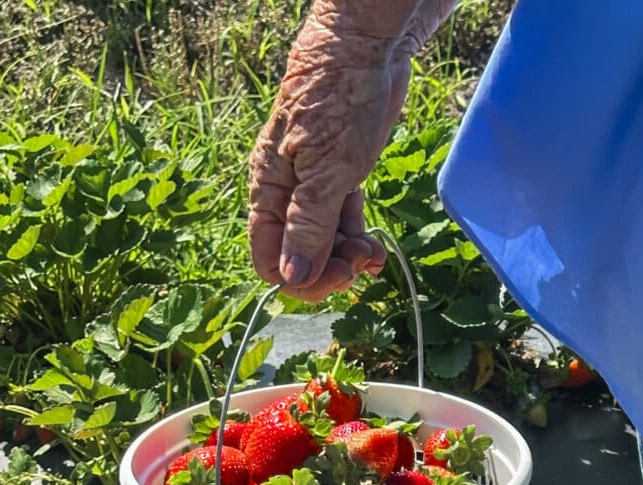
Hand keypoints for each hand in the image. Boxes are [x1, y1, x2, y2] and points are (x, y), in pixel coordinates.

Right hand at [248, 1, 454, 301]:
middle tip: (359, 264)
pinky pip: (343, 222)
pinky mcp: (341, 177)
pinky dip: (358, 239)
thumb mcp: (325, 173)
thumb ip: (307, 227)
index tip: (334, 278)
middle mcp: (285, 195)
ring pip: (324, 242)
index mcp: (267, 192)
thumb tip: (291, 277)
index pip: (268, 257)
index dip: (299, 278)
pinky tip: (375, 248)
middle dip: (329, 268)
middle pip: (298, 255)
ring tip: (373, 256)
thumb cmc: (337, 103)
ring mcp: (314, 187)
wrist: (365, 49)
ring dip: (348, 257)